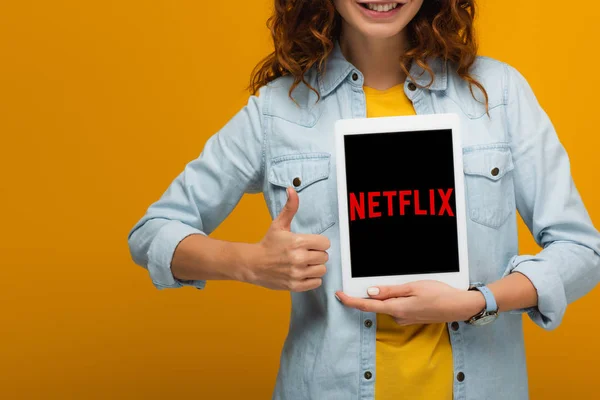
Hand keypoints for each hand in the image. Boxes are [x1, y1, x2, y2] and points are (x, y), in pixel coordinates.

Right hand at [250, 187, 330, 291]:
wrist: (253, 264)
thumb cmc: (268, 244)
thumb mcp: (278, 224)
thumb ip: (290, 208)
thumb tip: (292, 190)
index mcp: (298, 242)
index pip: (325, 243)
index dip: (319, 243)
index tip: (311, 244)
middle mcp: (299, 258)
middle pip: (324, 257)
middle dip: (317, 254)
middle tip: (306, 253)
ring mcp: (297, 273)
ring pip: (322, 270)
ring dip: (315, 267)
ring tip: (305, 263)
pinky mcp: (295, 285)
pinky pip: (316, 283)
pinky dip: (312, 279)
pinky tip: (303, 272)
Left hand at [335, 280, 485, 324]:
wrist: (459, 307)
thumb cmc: (438, 294)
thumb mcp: (413, 287)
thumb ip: (390, 291)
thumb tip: (370, 292)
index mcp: (396, 309)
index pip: (366, 306)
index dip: (350, 301)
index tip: (339, 295)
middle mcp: (398, 317)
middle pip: (376, 305)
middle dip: (371, 294)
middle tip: (373, 281)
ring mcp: (405, 319)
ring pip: (388, 305)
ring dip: (387, 296)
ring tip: (404, 284)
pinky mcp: (411, 318)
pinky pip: (397, 307)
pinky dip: (396, 299)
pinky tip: (408, 292)